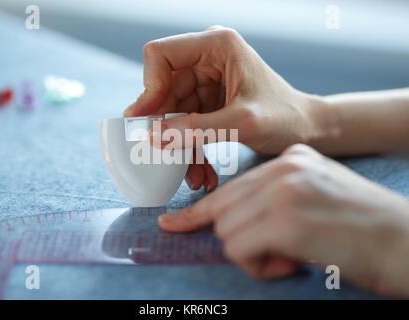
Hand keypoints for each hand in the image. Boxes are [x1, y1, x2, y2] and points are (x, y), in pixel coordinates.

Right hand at [123, 26, 318, 191]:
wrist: (307, 130)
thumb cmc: (286, 118)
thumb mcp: (241, 123)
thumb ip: (196, 128)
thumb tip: (153, 136)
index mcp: (217, 46)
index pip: (160, 55)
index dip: (149, 87)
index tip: (149, 122)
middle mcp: (207, 58)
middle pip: (163, 89)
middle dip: (166, 128)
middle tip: (167, 159)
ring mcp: (206, 80)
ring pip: (172, 112)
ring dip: (179, 146)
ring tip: (193, 176)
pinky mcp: (208, 101)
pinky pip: (185, 124)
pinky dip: (191, 148)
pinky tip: (201, 172)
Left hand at [158, 144, 408, 297]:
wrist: (407, 241)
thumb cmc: (361, 227)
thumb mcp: (315, 196)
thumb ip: (274, 199)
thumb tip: (233, 221)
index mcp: (290, 160)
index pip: (231, 187)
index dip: (198, 211)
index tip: (173, 223)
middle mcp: (283, 168)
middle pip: (223, 210)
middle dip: (238, 240)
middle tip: (275, 254)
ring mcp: (283, 191)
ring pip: (226, 232)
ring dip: (252, 256)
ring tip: (290, 258)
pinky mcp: (286, 220)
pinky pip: (238, 249)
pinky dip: (259, 266)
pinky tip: (292, 263)